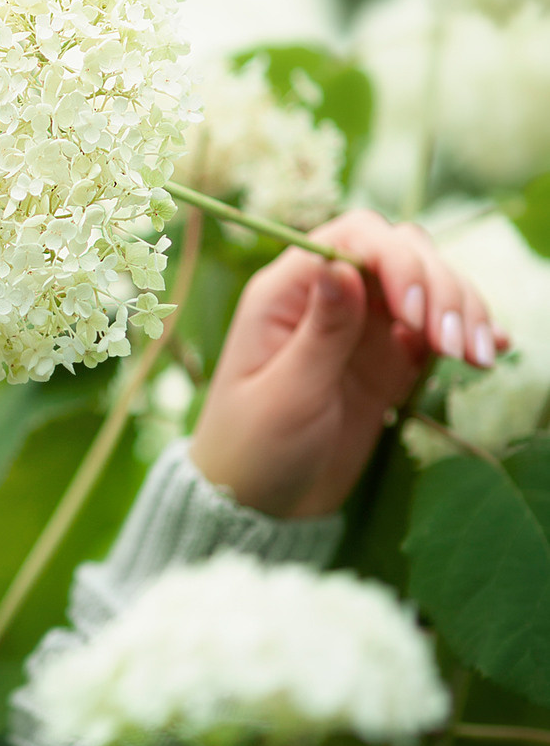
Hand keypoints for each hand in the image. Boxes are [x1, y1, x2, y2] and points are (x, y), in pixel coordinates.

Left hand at [188, 208, 504, 520]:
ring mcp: (361, 326)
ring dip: (461, 311)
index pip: (354, 239)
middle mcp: (328, 297)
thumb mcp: (285, 395)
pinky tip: (492, 350)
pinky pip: (434, 331)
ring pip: (426, 287)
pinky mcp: (388, 359)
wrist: (260, 506)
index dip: (397, 263)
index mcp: (287, 292)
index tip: (418, 315)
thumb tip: (343, 264)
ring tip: (479, 358)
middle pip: (400, 253)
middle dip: (439, 289)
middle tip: (458, 348)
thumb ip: (320, 332)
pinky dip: (465, 334)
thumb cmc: (254, 449)